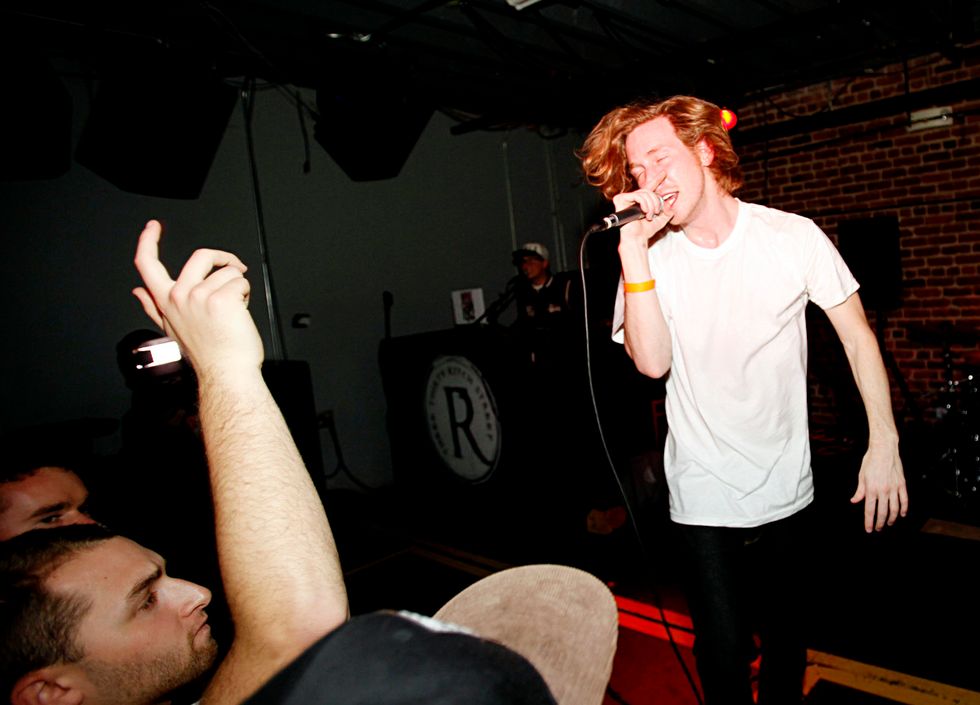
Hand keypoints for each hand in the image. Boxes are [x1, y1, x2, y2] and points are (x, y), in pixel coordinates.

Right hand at [132, 220, 262, 376]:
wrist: (226, 373)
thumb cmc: (207, 354)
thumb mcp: (172, 329)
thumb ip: (153, 307)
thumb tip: (137, 291)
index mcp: (165, 302)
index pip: (147, 265)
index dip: (147, 241)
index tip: (152, 227)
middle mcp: (179, 297)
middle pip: (200, 256)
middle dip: (222, 259)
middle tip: (234, 268)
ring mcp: (199, 296)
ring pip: (227, 271)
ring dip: (237, 287)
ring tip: (233, 310)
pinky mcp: (220, 298)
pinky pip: (240, 280)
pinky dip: (246, 293)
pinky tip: (240, 312)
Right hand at [613, 187, 672, 251]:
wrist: (637, 238)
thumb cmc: (645, 231)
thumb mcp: (661, 219)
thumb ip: (668, 210)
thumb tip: (671, 200)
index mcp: (637, 201)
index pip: (649, 192)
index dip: (657, 200)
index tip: (659, 211)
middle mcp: (630, 198)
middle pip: (647, 191)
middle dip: (655, 202)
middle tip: (655, 213)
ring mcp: (624, 198)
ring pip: (643, 193)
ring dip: (650, 205)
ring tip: (649, 216)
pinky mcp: (620, 199)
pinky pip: (636, 195)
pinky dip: (644, 203)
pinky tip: (644, 212)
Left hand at [851, 443, 907, 531]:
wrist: (884, 450)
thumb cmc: (870, 461)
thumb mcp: (861, 476)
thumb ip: (859, 491)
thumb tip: (854, 501)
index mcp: (871, 489)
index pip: (869, 510)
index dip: (869, 521)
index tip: (869, 529)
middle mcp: (883, 490)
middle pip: (882, 512)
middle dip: (880, 523)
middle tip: (878, 529)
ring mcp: (894, 488)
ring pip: (894, 509)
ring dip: (892, 518)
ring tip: (889, 523)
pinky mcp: (902, 484)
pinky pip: (904, 500)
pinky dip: (904, 509)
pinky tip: (901, 514)